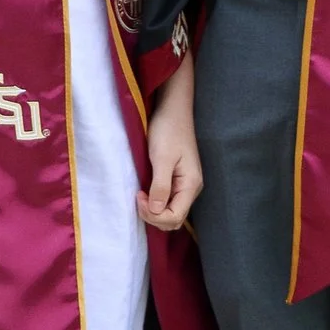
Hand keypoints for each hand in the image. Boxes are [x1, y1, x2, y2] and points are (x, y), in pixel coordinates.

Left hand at [138, 54, 203, 231]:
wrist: (173, 110)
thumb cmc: (168, 131)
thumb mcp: (162, 158)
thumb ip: (160, 186)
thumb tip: (156, 211)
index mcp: (191, 185)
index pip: (175, 217)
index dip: (155, 215)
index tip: (139, 196)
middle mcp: (191, 188)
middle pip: (174, 219)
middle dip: (154, 216)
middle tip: (138, 197)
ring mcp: (185, 185)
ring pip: (171, 211)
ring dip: (154, 210)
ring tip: (140, 194)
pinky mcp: (178, 180)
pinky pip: (168, 200)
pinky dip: (156, 202)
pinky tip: (145, 191)